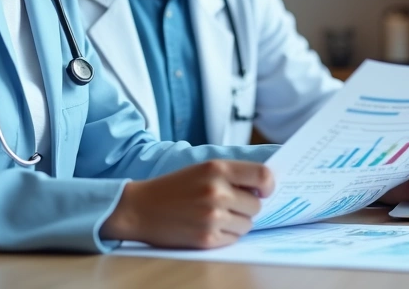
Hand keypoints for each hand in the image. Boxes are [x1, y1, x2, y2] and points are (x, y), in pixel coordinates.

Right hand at [100, 160, 274, 248]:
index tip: (264, 190)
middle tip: (228, 204)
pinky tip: (207, 227)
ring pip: (247, 224)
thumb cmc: (173, 188)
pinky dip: (225, 235)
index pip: (263, 175)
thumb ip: (232, 174)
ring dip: (237, 222)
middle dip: (247, 207)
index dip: (269, 185)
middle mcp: (217, 191)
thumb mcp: (202, 169)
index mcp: (217, 169)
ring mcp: (212, 216)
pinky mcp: (207, 238)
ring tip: (215, 216)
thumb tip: (265, 186)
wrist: (140, 208)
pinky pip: (234, 239)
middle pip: (257, 205)